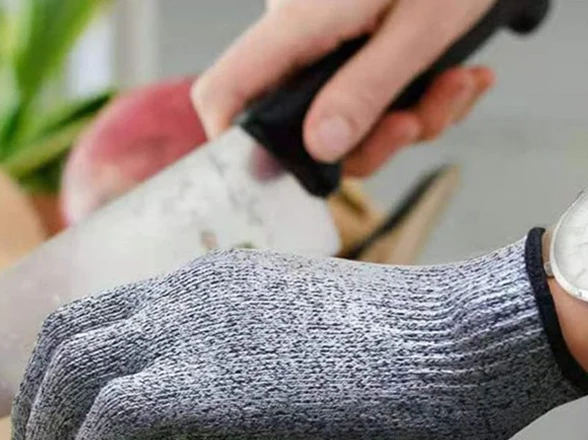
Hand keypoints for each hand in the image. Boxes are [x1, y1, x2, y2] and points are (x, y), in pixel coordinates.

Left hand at [12, 232, 583, 439]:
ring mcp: (188, 331)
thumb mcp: (288, 339)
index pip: (91, 315)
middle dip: (33, 409)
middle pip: (61, 338)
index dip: (54, 372)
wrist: (451, 342)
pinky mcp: (203, 382)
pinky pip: (108, 423)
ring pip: (70, 376)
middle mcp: (180, 294)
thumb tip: (188, 419)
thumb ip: (228, 360)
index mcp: (199, 283)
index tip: (52, 426)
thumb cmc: (390, 350)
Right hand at [192, 0, 495, 177]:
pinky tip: (457, 77)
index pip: (224, 92)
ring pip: (346, 124)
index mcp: (297, 23)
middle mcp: (302, 40)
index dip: (231, 143)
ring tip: (455, 84)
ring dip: (409, 121)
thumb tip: (319, 148)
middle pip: (299, 129)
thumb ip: (365, 88)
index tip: (275, 173)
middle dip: (369, 143)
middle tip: (415, 122)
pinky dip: (420, 102)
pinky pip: (373, 103)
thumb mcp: (419, 26)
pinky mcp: (356, 52)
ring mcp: (328, 48)